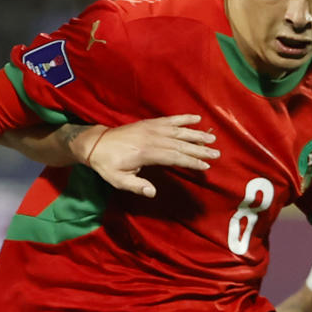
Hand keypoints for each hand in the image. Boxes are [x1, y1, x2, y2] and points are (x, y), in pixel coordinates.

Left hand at [78, 114, 218, 197]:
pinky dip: (183, 118)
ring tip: (212, 138)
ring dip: (196, 134)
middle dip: (199, 149)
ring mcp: (151, 128)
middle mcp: (151, 138)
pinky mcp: (149, 123)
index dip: (191, 161)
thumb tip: (152, 193)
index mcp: (146, 153)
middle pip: (180, 144)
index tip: (205, 166)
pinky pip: (169, 119)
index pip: (174, 157)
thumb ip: (136, 186)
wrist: (96, 144)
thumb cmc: (107, 165)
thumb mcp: (118, 180)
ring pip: (178, 131)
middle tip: (216, 154)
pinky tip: (196, 118)